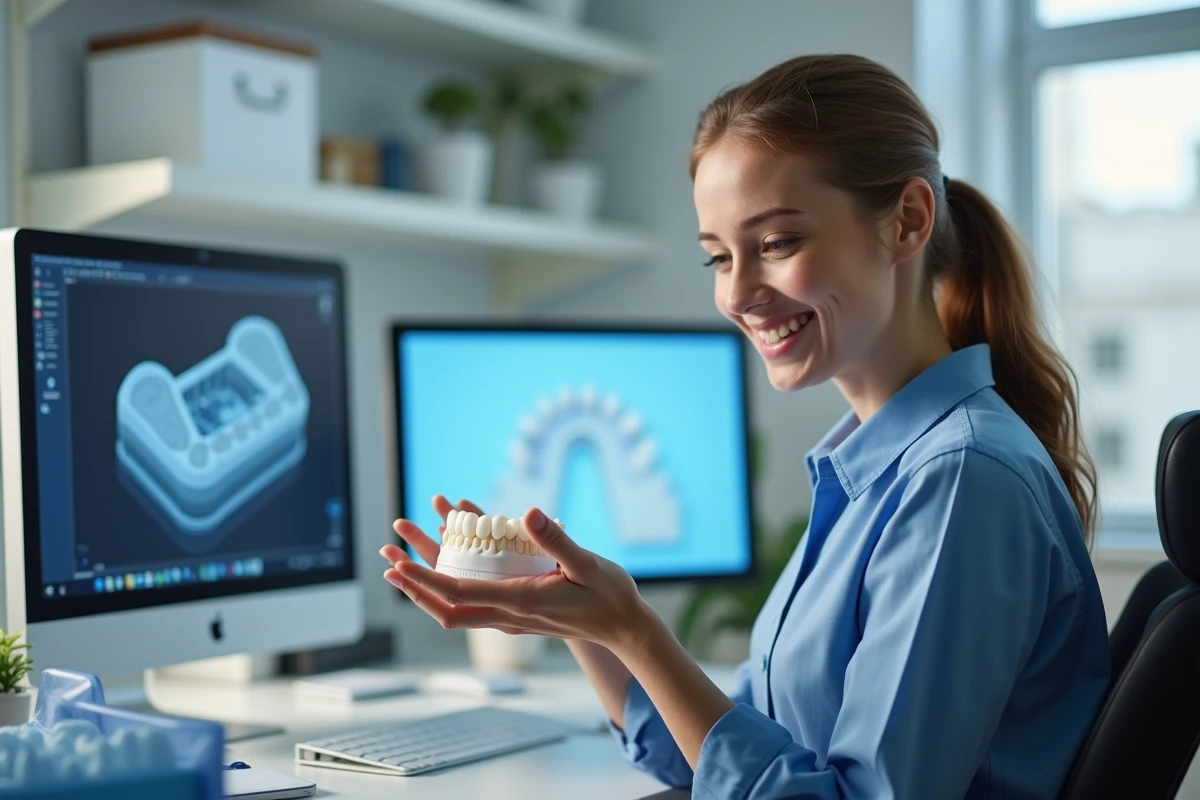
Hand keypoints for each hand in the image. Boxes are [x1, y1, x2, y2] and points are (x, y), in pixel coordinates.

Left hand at [380, 497, 654, 656]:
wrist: (624, 628)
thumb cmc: (609, 594)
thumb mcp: (587, 562)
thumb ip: (557, 539)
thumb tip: (528, 512)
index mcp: (520, 600)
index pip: (459, 592)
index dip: (424, 580)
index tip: (399, 565)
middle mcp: (509, 615)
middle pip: (446, 609)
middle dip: (414, 587)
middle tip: (390, 563)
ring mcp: (512, 620)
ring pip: (456, 612)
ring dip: (427, 591)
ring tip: (404, 567)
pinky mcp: (518, 617)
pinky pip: (473, 607)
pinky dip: (450, 592)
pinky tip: (445, 572)